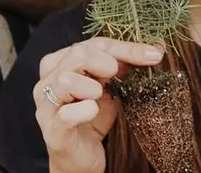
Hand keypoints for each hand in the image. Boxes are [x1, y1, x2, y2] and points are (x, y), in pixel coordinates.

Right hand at [33, 37, 163, 172]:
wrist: (83, 155)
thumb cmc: (94, 116)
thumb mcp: (110, 86)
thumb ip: (122, 65)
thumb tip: (153, 50)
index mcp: (60, 64)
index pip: (94, 44)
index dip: (126, 48)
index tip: (153, 54)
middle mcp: (47, 82)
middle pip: (77, 55)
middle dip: (106, 62)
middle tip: (117, 75)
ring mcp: (47, 107)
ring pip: (65, 80)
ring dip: (90, 86)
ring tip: (100, 95)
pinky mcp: (53, 131)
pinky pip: (65, 115)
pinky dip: (83, 111)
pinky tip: (93, 110)